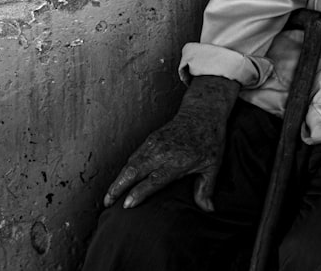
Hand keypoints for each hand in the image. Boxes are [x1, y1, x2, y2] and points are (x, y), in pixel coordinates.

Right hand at [103, 75, 240, 210]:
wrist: (203, 111)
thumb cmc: (209, 138)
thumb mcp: (213, 164)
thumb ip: (206, 188)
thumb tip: (208, 210)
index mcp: (177, 160)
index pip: (154, 179)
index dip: (140, 192)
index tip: (127, 204)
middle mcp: (162, 151)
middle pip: (135, 170)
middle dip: (119, 187)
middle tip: (108, 203)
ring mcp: (154, 143)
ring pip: (131, 162)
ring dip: (118, 179)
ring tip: (108, 195)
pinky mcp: (151, 138)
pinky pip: (134, 155)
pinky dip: (124, 168)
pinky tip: (120, 179)